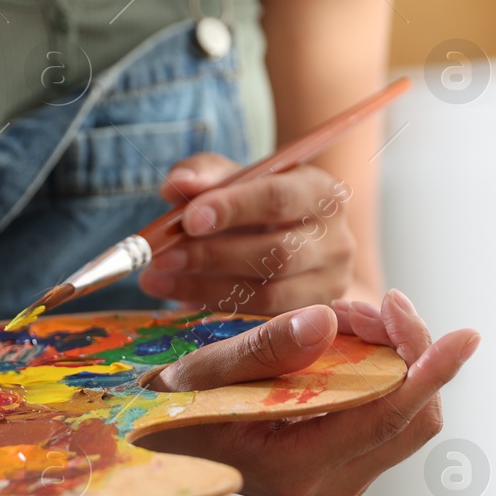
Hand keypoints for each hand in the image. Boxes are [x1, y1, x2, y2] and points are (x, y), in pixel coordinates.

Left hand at [136, 152, 357, 314]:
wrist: (293, 243)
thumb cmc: (256, 205)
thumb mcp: (234, 179)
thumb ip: (204, 174)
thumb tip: (177, 185)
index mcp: (322, 192)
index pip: (280, 198)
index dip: (233, 208)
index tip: (188, 220)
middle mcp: (337, 239)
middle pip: (278, 253)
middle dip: (213, 255)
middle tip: (161, 257)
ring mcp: (331, 284)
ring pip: (269, 294)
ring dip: (205, 288)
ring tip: (158, 279)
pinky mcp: (313, 318)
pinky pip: (262, 321)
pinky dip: (216, 307)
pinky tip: (181, 298)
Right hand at [139, 290, 480, 495]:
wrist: (157, 443)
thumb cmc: (171, 406)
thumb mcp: (200, 374)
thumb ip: (264, 349)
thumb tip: (329, 321)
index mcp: (296, 470)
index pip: (390, 419)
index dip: (431, 371)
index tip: (466, 335)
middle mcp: (328, 488)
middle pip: (416, 421)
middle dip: (409, 352)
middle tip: (368, 304)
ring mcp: (338, 482)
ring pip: (408, 418)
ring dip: (396, 358)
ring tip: (350, 316)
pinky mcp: (342, 469)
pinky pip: (387, 418)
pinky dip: (382, 372)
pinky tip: (348, 340)